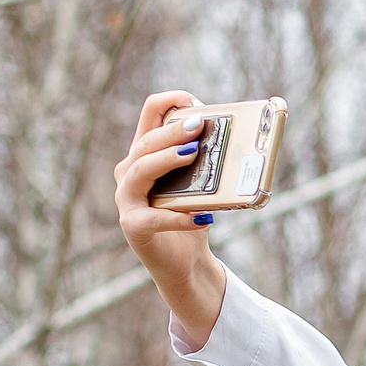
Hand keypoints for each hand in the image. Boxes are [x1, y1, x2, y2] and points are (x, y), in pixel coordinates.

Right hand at [113, 90, 227, 349]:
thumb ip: (208, 166)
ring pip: (139, 171)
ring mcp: (126, 200)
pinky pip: (154, 218)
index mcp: (144, 155)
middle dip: (172, 132)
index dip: (168, 103)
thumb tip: (239, 145)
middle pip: (145, 143)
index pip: (148, 117)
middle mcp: (128, 173)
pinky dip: (178, 216)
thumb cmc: (191, 217)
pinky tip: (201, 217)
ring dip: (166, 160)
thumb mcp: (201, 186)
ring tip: (193, 154)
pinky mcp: (134, 227)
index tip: (194, 100)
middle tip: (199, 126)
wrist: (185, 264)